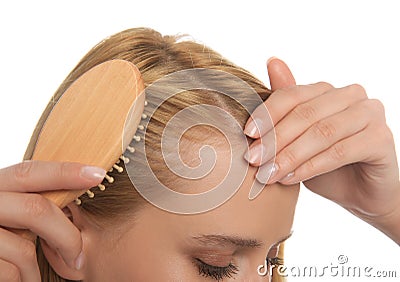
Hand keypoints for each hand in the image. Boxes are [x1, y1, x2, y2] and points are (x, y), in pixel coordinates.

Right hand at [0, 161, 104, 280]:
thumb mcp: (8, 213)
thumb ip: (28, 204)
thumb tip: (73, 206)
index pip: (30, 171)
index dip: (65, 171)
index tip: (98, 174)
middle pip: (35, 209)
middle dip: (66, 236)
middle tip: (78, 259)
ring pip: (23, 248)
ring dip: (37, 270)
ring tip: (34, 276)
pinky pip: (10, 271)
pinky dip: (23, 280)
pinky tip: (20, 280)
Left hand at [244, 58, 399, 243]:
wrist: (359, 193)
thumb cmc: (324, 163)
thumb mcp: (298, 136)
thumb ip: (285, 107)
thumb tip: (272, 60)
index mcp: (327, 90)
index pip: (291, 94)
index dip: (267, 113)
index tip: (246, 134)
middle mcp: (351, 95)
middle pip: (305, 113)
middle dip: (275, 139)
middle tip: (253, 160)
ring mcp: (370, 113)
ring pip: (321, 132)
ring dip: (290, 155)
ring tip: (267, 174)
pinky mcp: (381, 138)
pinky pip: (339, 151)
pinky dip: (311, 166)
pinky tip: (291, 179)